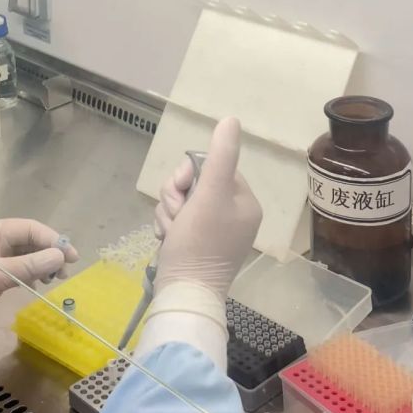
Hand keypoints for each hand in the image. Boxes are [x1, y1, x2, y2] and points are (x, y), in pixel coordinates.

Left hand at [0, 218, 78, 341]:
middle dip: (50, 252)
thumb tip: (59, 256)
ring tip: (56, 278)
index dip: (52, 240)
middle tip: (66, 271)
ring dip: (43, 264)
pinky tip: (41, 283)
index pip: (29, 229)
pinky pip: (20, 269)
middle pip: (30, 240)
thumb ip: (28, 266)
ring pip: (27, 255)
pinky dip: (33, 274)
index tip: (71, 256)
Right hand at [154, 117, 261, 300]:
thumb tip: (231, 120)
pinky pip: (178, 219)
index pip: (211, 167)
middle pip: (194, 183)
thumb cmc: (198, 243)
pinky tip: (168, 240)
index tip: (184, 194)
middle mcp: (234, 215)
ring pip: (181, 200)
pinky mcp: (198, 244)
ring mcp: (215, 231)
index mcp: (244, 202)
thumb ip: (219, 156)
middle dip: (176, 196)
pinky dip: (168, 226)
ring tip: (171, 232)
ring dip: (169, 211)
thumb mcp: (209, 195)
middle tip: (177, 216)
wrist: (183, 293)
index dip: (189, 177)